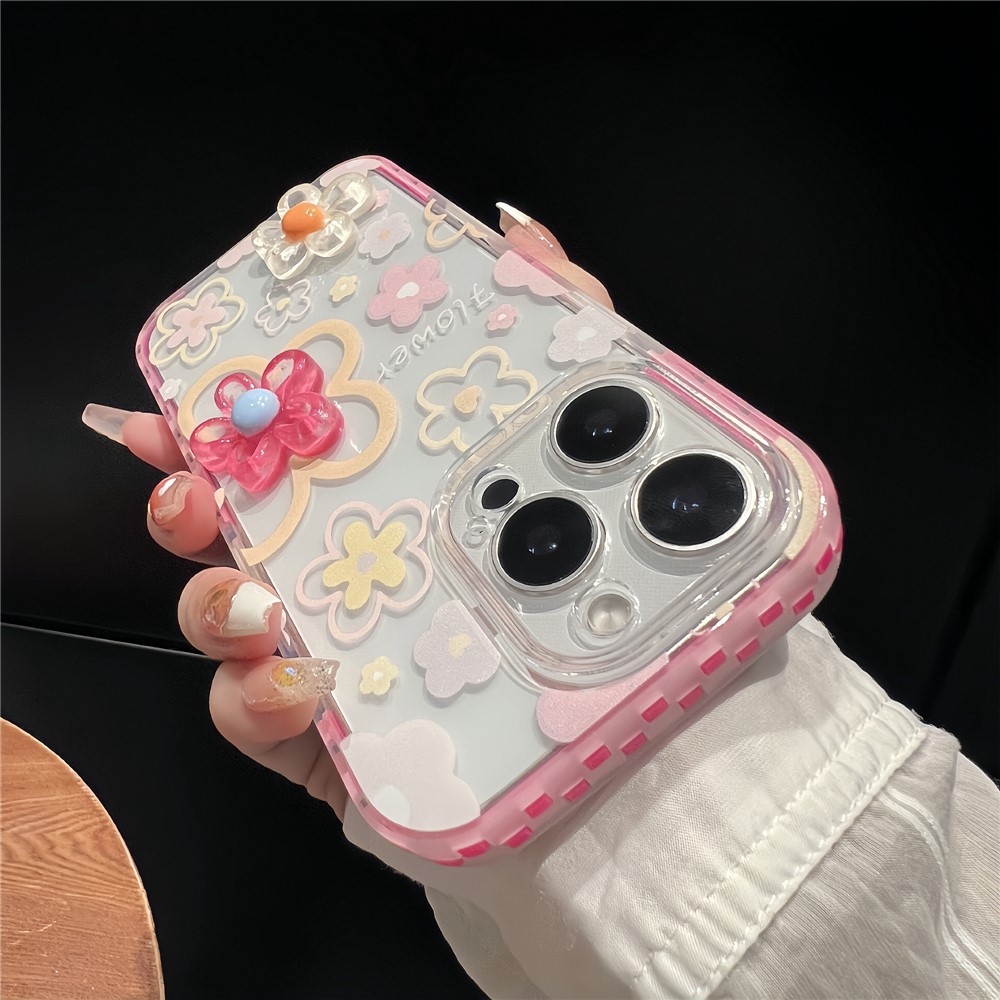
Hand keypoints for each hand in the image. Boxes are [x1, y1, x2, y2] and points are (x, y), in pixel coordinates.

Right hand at [83, 207, 611, 821]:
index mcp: (395, 501)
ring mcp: (342, 653)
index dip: (221, 423)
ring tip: (250, 592)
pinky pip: (263, 721)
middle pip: (237, 529)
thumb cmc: (624, 580)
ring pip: (228, 623)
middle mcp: (355, 571)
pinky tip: (302, 678)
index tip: (181, 399)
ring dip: (212, 600)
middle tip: (189, 486)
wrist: (664, 734)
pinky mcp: (342, 739)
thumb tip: (518, 231)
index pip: (290, 453)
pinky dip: (260, 699)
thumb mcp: (607, 428)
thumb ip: (568, 319)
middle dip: (187, 501)